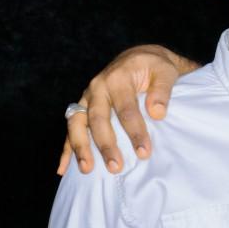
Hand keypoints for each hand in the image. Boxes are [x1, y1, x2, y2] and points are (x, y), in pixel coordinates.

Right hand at [58, 45, 199, 174]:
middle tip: (116, 167)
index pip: (126, 109)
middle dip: (106, 145)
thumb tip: (157, 113)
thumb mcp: (165, 71)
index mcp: (118, 78)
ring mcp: (87, 97)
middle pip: (98, 119)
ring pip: (77, 123)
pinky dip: (66, 149)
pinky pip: (71, 128)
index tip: (144, 152)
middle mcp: (98, 87)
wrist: (139, 57)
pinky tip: (63, 169)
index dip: (135, 132)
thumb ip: (162, 90)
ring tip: (87, 170)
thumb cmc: (155, 67)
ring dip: (80, 148)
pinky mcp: (82, 106)